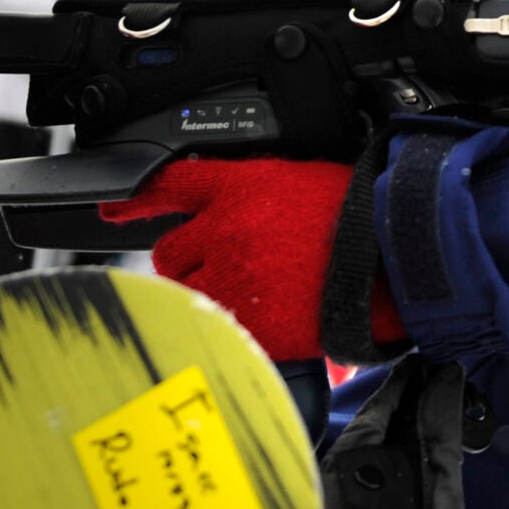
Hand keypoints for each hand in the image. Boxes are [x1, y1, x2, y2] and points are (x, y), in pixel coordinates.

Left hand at [100, 156, 402, 362]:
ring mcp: (233, 276)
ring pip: (188, 292)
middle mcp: (226, 227)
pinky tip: (266, 319)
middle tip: (232, 266)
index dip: (135, 200)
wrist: (395, 256)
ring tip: (255, 293)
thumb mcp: (299, 181)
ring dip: (209, 294)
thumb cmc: (359, 215)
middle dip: (193, 262)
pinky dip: (234, 327)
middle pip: (171, 252)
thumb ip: (252, 195)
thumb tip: (225, 214)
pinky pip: (217, 326)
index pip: (170, 185)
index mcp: (241, 186)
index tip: (113, 210)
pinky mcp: (248, 319)